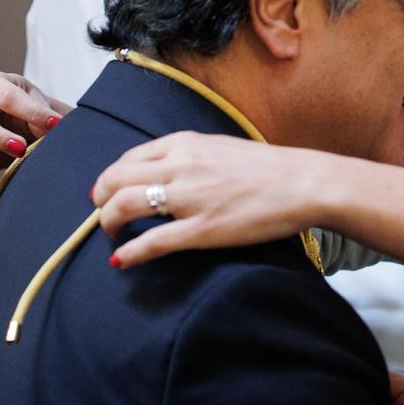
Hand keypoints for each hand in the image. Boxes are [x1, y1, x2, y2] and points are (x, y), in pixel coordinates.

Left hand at [93, 132, 327, 267]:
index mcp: (184, 144)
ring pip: (123, 206)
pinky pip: (151, 243)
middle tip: (105, 216)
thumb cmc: (267, 168)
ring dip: (108, 223)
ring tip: (112, 235)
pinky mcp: (201, 230)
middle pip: (115, 180)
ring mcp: (188, 198)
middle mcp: (180, 166)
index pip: (127, 158)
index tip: (110, 192)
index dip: (111, 179)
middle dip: (101, 200)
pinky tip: (122, 260)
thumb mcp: (220, 147)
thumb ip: (189, 156)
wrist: (302, 183)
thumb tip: (165, 172)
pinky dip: (130, 253)